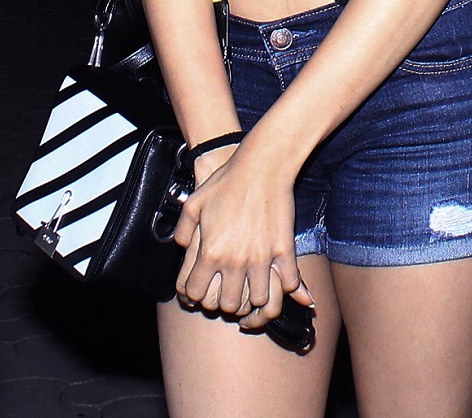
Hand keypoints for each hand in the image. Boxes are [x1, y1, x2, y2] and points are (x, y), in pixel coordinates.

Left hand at [174, 141, 312, 326]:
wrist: (261, 166)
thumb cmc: (226, 181)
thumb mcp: (194, 203)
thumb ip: (184, 231)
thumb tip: (183, 248)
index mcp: (210, 251)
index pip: (196, 294)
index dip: (194, 298)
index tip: (199, 295)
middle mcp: (235, 260)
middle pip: (229, 305)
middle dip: (225, 304)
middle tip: (227, 295)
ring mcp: (262, 258)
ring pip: (260, 301)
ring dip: (254, 302)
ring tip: (251, 297)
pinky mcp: (284, 251)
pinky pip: (288, 284)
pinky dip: (284, 289)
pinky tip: (277, 284)